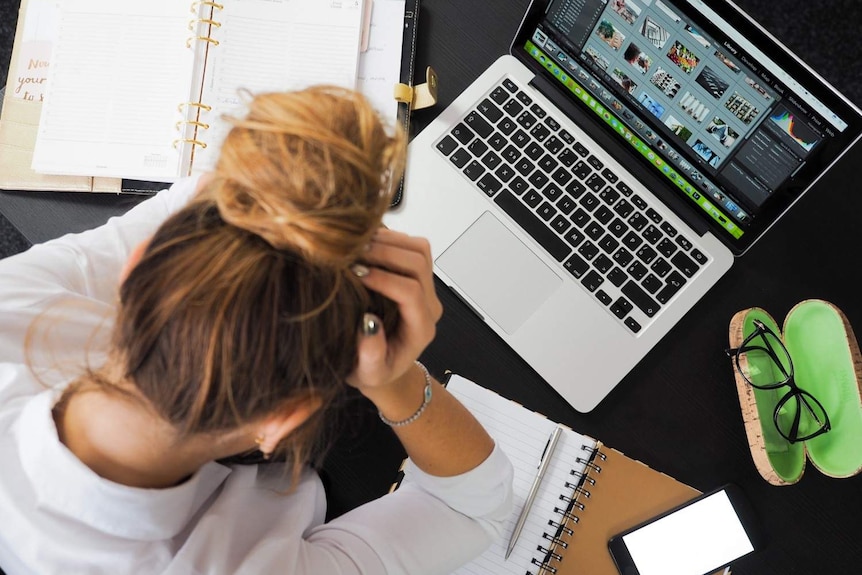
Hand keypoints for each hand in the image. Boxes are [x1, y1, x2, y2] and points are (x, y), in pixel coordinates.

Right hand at [346, 228, 441, 392]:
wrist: (384, 365)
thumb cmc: (374, 371)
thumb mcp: (368, 373)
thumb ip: (371, 355)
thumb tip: (369, 323)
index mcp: (420, 328)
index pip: (411, 292)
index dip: (384, 279)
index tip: (356, 274)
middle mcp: (428, 305)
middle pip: (419, 263)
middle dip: (385, 253)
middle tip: (352, 254)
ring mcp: (425, 287)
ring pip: (419, 249)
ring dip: (388, 241)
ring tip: (357, 245)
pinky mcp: (416, 275)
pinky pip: (411, 246)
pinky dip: (389, 238)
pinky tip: (363, 244)